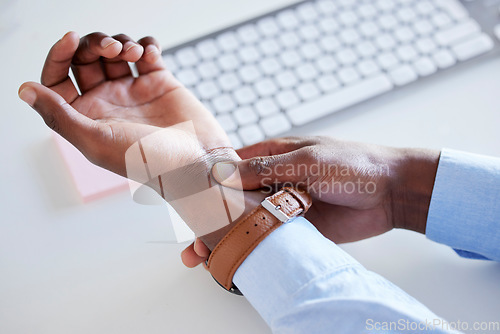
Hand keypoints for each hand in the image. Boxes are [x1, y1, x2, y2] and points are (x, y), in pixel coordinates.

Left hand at [18, 31, 230, 176]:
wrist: (197, 163)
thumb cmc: (148, 161)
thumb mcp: (95, 141)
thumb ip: (58, 114)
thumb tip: (24, 89)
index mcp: (87, 116)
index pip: (58, 78)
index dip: (58, 55)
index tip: (71, 40)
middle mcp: (108, 102)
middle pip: (87, 59)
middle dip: (94, 45)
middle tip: (112, 50)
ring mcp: (134, 91)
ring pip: (116, 51)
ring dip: (121, 42)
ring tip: (134, 53)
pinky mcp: (160, 83)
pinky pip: (147, 53)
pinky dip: (147, 45)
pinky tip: (150, 54)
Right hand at [211, 136, 439, 243]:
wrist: (392, 193)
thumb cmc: (354, 164)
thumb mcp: (308, 159)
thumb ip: (267, 167)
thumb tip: (226, 173)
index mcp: (272, 157)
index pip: (229, 170)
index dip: (207, 187)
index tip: (187, 206)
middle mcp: (272, 182)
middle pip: (233, 202)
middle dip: (211, 221)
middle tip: (195, 245)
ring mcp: (283, 207)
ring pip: (247, 224)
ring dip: (226, 239)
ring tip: (205, 259)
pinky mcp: (297, 229)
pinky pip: (269, 239)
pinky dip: (251, 249)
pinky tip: (234, 262)